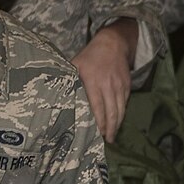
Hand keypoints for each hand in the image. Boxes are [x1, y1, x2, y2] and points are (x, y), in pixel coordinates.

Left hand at [72, 20, 136, 141]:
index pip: (97, 106)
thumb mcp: (75, 65)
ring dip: (117, 124)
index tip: (97, 133)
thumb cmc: (89, 57)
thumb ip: (69, 81)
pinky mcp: (127, 86)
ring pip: (120, 109)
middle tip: (106, 140)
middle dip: (109, 128)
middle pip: (111, 111)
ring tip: (112, 136)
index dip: (98, 122)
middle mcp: (108, 84)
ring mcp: (119, 85)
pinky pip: (125, 103)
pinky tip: (117, 122)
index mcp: (94, 81)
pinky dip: (121, 114)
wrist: (112, 43)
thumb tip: (56, 97)